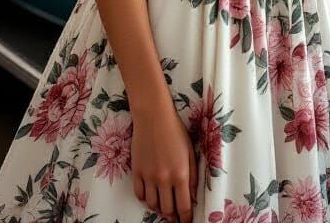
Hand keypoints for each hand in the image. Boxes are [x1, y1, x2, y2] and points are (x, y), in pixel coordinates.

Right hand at [131, 99, 196, 222]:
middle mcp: (164, 179)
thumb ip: (193, 176)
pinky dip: (145, 199)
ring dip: (159, 209)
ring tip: (164, 207)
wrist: (154, 117)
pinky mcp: (136, 172)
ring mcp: (148, 176)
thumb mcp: (190, 151)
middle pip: (167, 209)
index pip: (184, 206)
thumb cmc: (175, 131)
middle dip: (172, 216)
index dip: (186, 218)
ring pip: (152, 204)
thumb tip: (192, 196)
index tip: (187, 221)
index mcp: (180, 174)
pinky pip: (139, 194)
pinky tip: (150, 196)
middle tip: (175, 217)